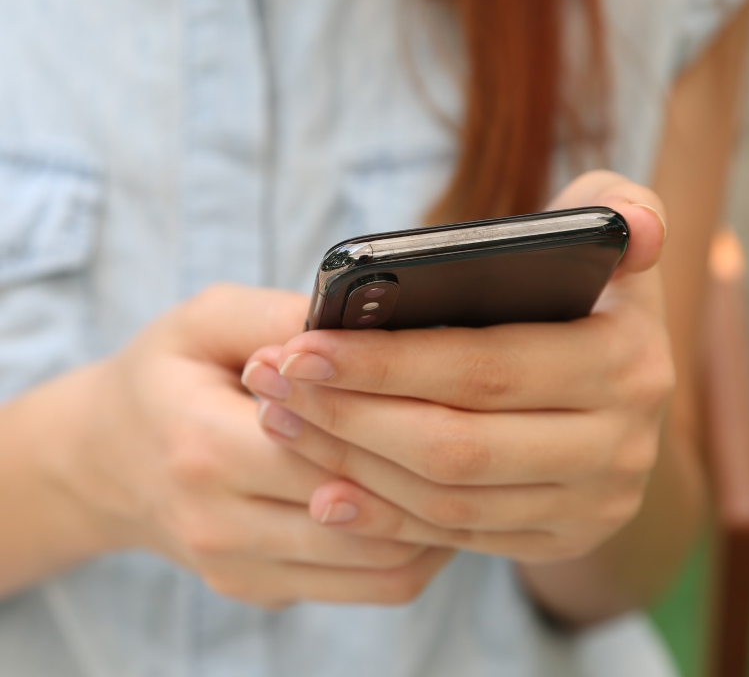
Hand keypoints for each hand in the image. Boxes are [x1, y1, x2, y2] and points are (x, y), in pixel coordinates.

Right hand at [49, 285, 450, 606]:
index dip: (398, 418)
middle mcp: (220, 525)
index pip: (331, 447)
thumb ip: (277, 316)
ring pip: (380, 567)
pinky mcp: (261, 591)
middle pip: (366, 513)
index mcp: (204, 447)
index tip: (452, 384)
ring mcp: (241, 570)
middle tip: (484, 428)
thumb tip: (362, 324)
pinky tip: (432, 501)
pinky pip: (365, 588)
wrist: (105, 460)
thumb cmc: (164, 376)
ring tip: (470, 466)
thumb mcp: (205, 321)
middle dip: (431, 471)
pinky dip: (412, 549)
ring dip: (437, 520)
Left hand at [242, 172, 674, 564]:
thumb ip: (619, 205)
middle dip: (350, 416)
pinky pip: (458, 537)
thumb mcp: (609, 234)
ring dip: (353, 464)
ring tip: (283, 421)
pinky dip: (386, 517)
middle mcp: (621, 444)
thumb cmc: (588, 291)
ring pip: (448, 497)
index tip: (301, 346)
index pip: (486, 367)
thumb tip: (634, 228)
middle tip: (273, 383)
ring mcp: (593, 503)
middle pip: (456, 443)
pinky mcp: (560, 538)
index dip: (387, 361)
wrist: (619, 387)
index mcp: (626, 361)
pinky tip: (326, 491)